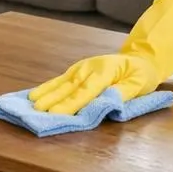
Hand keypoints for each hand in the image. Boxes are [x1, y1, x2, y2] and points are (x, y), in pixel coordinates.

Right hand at [28, 53, 161, 115]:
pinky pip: (61, 80)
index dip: (70, 103)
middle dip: (53, 99)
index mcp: (106, 71)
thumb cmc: (141, 74)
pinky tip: (36, 94)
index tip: (56, 113)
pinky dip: (47, 87)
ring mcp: (81, 67)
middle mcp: (89, 67)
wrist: (141, 58)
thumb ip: (122, 93)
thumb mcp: (139, 84)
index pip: (86, 91)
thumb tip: (106, 102)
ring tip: (31, 103)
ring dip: (46, 92)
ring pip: (62, 82)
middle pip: (69, 86)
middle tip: (37, 111)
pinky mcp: (77, 70)